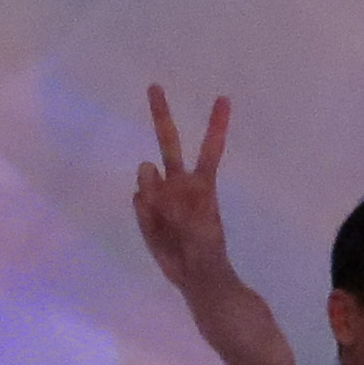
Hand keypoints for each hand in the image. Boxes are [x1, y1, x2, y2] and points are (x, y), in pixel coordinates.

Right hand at [131, 85, 235, 297]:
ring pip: (147, 176)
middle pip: (169, 143)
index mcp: (202, 185)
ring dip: (153, 192)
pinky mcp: (146, 210)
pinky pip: (139, 201)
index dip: (216, 126)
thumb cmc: (207, 253)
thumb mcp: (199, 229)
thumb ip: (174, 201)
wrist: (195, 278)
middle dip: (161, 115)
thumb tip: (148, 171)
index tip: (224, 99)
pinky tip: (157, 228)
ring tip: (167, 220)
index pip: (210, 149)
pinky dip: (145, 213)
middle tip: (154, 86)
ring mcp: (161, 195)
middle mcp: (180, 183)